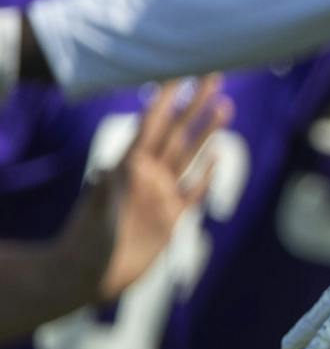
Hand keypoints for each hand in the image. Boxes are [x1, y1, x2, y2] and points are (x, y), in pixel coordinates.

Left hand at [57, 77, 228, 302]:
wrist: (86, 276)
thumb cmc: (86, 245)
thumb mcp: (94, 216)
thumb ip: (104, 194)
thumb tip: (107, 171)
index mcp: (129, 168)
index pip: (152, 126)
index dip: (165, 100)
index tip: (178, 73)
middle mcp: (148, 176)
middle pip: (177, 133)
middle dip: (194, 104)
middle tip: (213, 75)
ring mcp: (161, 195)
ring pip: (190, 156)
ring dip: (207, 131)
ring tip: (225, 105)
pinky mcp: (171, 218)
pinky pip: (193, 191)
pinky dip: (207, 174)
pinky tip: (219, 157)